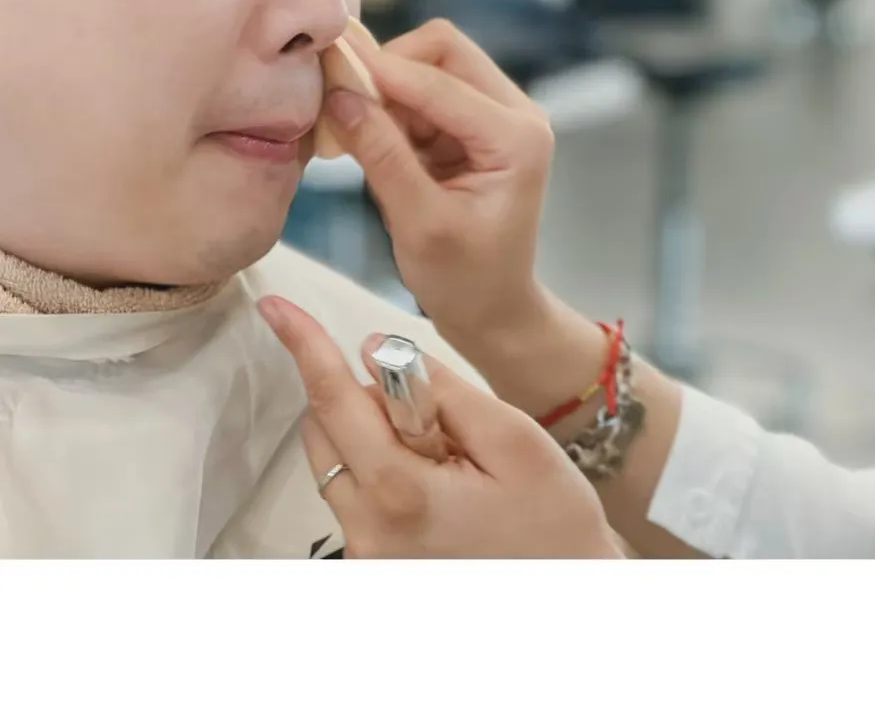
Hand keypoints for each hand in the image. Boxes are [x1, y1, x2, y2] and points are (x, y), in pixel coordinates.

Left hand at [259, 295, 620, 558]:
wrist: (569, 596)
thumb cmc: (554, 517)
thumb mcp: (513, 438)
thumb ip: (440, 390)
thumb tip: (376, 351)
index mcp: (400, 493)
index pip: (335, 401)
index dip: (306, 345)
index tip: (276, 306)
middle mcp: (366, 531)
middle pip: (324, 430)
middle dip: (360, 395)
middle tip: (434, 409)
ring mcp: (365, 556)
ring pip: (334, 461)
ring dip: (370, 433)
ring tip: (445, 453)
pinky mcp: (371, 566)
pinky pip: (353, 493)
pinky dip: (379, 466)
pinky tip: (438, 481)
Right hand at [325, 19, 552, 342]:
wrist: (494, 310)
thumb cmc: (468, 280)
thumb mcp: (421, 224)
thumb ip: (383, 157)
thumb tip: (341, 98)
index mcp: (517, 137)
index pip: (441, 81)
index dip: (381, 71)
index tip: (326, 69)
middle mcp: (515, 114)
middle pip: (443, 51)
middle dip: (388, 70)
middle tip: (340, 103)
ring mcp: (495, 117)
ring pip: (429, 68)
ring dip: (386, 92)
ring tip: (350, 134)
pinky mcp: (471, 128)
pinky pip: (423, 95)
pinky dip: (390, 110)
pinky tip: (367, 142)